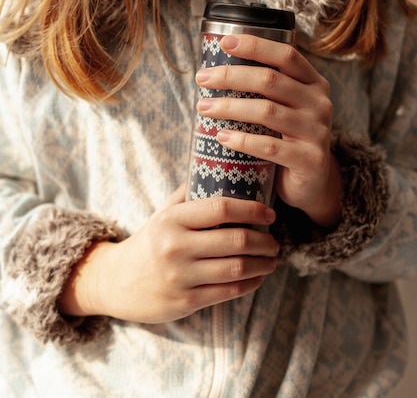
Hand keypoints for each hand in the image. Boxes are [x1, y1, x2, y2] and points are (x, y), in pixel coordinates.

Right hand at [58, 184, 278, 322]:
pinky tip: (257, 276)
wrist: (117, 282)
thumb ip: (190, 192)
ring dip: (263, 264)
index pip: (221, 208)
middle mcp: (176, 246)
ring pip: (237, 268)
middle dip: (265, 241)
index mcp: (172, 219)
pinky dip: (251, 283)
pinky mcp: (185, 302)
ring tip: (272, 259)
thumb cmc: (150, 240)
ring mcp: (181, 276)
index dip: (252, 209)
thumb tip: (222, 167)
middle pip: (236, 240)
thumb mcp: (164, 212)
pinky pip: (228, 292)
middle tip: (275, 240)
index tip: (269, 213)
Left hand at [195, 35, 342, 228]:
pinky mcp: (310, 160)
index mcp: (314, 83)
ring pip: (267, 112)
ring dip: (229, 107)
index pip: (286, 55)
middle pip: (271, 80)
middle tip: (201, 78)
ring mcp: (317, 132)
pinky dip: (242, 140)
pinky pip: (270, 147)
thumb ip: (265, 89)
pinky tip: (221, 137)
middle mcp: (320, 103)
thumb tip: (215, 69)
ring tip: (203, 107)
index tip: (224, 42)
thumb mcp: (284, 107)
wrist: (311, 183)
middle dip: (231, 76)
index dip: (255, 46)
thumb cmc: (287, 138)